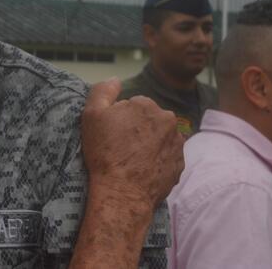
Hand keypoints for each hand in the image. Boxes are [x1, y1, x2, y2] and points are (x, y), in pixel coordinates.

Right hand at [81, 78, 184, 208]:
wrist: (122, 192)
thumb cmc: (105, 152)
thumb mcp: (92, 115)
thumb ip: (103, 90)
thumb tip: (115, 79)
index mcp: (147, 105)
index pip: (132, 105)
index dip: (119, 118)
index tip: (111, 133)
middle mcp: (168, 121)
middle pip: (147, 120)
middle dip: (136, 129)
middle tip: (119, 147)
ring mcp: (177, 144)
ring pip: (158, 137)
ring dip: (147, 143)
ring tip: (130, 159)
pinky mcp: (179, 164)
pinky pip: (166, 156)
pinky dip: (156, 159)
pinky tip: (141, 168)